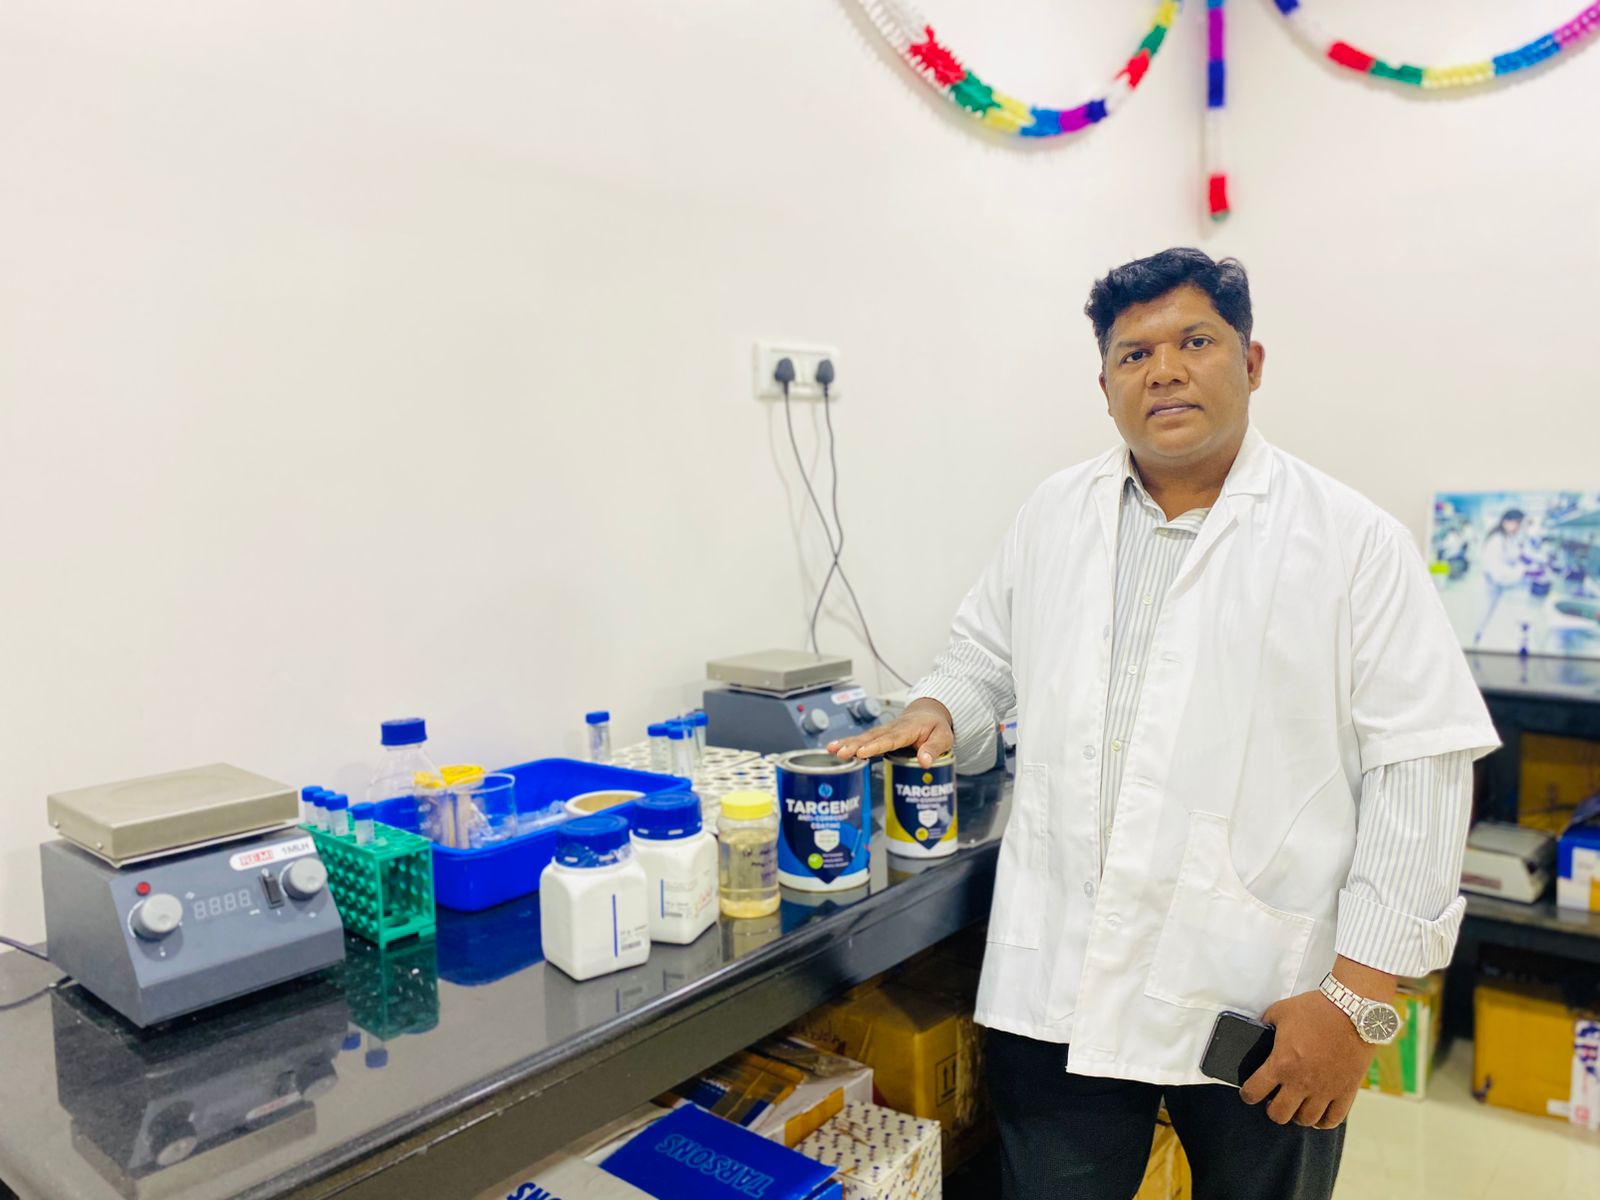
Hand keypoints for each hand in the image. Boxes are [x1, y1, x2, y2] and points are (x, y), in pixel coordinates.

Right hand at [826, 698, 953, 764]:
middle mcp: (892, 728)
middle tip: (840, 753)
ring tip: (831, 750)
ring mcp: (883, 731)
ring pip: (863, 737)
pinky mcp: (878, 735)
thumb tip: (924, 762)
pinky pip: (862, 739)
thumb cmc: (935, 727)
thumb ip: (933, 748)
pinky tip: (834, 749)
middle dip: (854, 745)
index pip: (890, 739)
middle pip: (871, 737)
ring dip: (847, 743)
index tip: (862, 752)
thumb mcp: (943, 737)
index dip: (875, 746)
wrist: (928, 714)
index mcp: (908, 729)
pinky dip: (848, 743)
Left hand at [1239, 989, 1374, 1129]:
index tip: (1249, 1092)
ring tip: (1296, 1105)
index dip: (1247, 1094)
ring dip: (1297, 1115)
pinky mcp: (1346, 1092)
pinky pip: (1333, 1119)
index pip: (1254, 1092)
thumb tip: (1259, 1031)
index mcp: (1282, 1063)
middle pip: (1279, 1114)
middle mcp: (1302, 1082)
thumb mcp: (1280, 1011)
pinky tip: (1319, 1113)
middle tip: (1273, 1099)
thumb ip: (1266, 1025)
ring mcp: (1325, 1090)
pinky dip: (1323, 1121)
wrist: (1353, 1011)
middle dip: (1272, 1108)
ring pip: (1305, 1120)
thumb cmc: (1317, 1010)